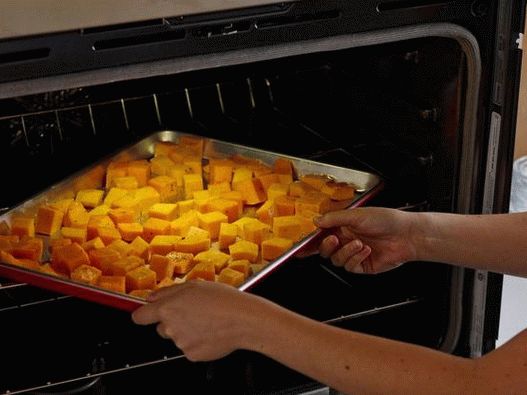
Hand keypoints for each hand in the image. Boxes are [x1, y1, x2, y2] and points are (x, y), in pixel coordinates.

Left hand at [131, 281, 266, 360]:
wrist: (243, 319)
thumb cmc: (222, 299)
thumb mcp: (194, 285)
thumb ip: (168, 291)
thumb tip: (152, 297)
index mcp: (168, 308)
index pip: (140, 317)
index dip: (142, 315)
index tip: (145, 315)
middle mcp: (170, 327)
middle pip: (161, 328)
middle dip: (172, 322)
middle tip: (193, 313)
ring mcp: (180, 343)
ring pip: (177, 337)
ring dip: (187, 330)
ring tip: (207, 320)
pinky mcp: (192, 355)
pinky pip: (189, 348)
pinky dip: (198, 341)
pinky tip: (210, 331)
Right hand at [303, 207, 418, 273]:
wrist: (406, 234)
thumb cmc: (386, 220)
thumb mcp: (357, 214)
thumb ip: (334, 218)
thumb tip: (316, 220)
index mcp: (343, 226)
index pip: (321, 235)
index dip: (309, 241)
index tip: (300, 245)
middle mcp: (347, 240)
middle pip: (325, 250)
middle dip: (326, 246)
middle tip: (333, 240)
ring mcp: (354, 254)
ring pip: (337, 259)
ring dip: (346, 251)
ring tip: (359, 243)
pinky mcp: (362, 265)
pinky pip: (350, 266)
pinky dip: (356, 258)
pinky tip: (366, 250)